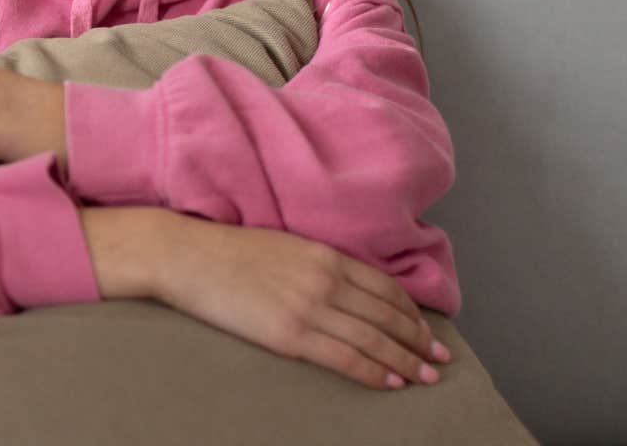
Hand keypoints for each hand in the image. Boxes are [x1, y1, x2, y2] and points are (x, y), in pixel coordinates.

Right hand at [89, 207, 450, 390]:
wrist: (186, 255)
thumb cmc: (226, 251)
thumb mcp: (283, 246)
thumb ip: (316, 264)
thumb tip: (341, 288)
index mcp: (325, 255)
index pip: (384, 287)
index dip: (411, 313)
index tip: (426, 331)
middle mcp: (326, 280)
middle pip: (387, 315)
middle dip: (418, 340)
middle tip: (440, 360)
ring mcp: (309, 307)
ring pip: (374, 338)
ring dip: (406, 360)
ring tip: (425, 377)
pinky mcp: (289, 333)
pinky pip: (344, 356)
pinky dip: (373, 370)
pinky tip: (390, 381)